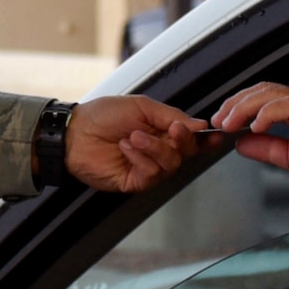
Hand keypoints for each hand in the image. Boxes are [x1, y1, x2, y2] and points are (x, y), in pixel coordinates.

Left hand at [64, 95, 210, 193]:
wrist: (75, 132)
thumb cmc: (103, 115)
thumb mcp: (141, 107)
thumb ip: (171, 115)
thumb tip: (198, 124)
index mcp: (162, 130)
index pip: (192, 138)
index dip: (205, 139)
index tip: (213, 134)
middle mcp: (158, 150)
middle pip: (187, 152)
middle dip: (182, 140)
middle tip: (171, 130)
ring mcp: (147, 167)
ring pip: (171, 164)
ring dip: (154, 148)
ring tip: (134, 136)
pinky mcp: (135, 181)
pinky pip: (151, 174)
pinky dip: (141, 159)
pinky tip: (126, 148)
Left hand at [212, 83, 288, 216]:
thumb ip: (267, 148)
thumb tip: (242, 141)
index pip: (264, 96)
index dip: (239, 105)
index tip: (221, 121)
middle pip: (264, 90)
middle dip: (236, 103)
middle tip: (219, 120)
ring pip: (273, 94)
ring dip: (245, 107)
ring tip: (229, 123)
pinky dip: (268, 113)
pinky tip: (255, 126)